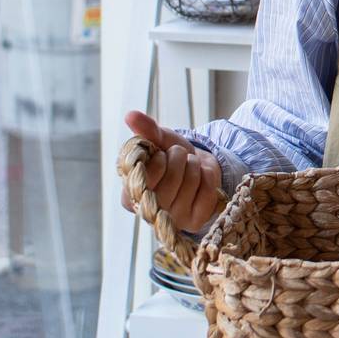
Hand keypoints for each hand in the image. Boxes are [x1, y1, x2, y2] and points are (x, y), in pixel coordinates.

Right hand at [120, 110, 223, 233]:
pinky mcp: (194, 222)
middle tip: (178, 158)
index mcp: (130, 195)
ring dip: (194, 165)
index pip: (145, 174)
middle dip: (179, 158)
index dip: (159, 157)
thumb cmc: (174, 157)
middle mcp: (149, 211)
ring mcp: (172, 219)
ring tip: (189, 166)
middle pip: (171, 178)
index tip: (160, 154)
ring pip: (190, 181)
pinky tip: (201, 180)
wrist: (199, 168)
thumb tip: (130, 115)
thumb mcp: (161, 139)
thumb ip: (146, 129)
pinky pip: (207, 190)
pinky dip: (208, 177)